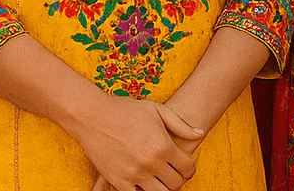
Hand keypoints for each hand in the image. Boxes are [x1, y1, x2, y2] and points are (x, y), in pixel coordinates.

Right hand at [73, 96, 202, 190]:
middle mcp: (151, 162)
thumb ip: (181, 125)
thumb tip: (200, 134)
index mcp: (163, 145)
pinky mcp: (118, 180)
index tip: (186, 167)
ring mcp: (134, 174)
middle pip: (176, 184)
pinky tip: (143, 182)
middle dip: (178, 179)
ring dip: (163, 188)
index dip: (190, 169)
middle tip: (173, 173)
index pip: (187, 168)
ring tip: (160, 179)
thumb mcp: (157, 111)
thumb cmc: (126, 110)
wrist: (93, 115)